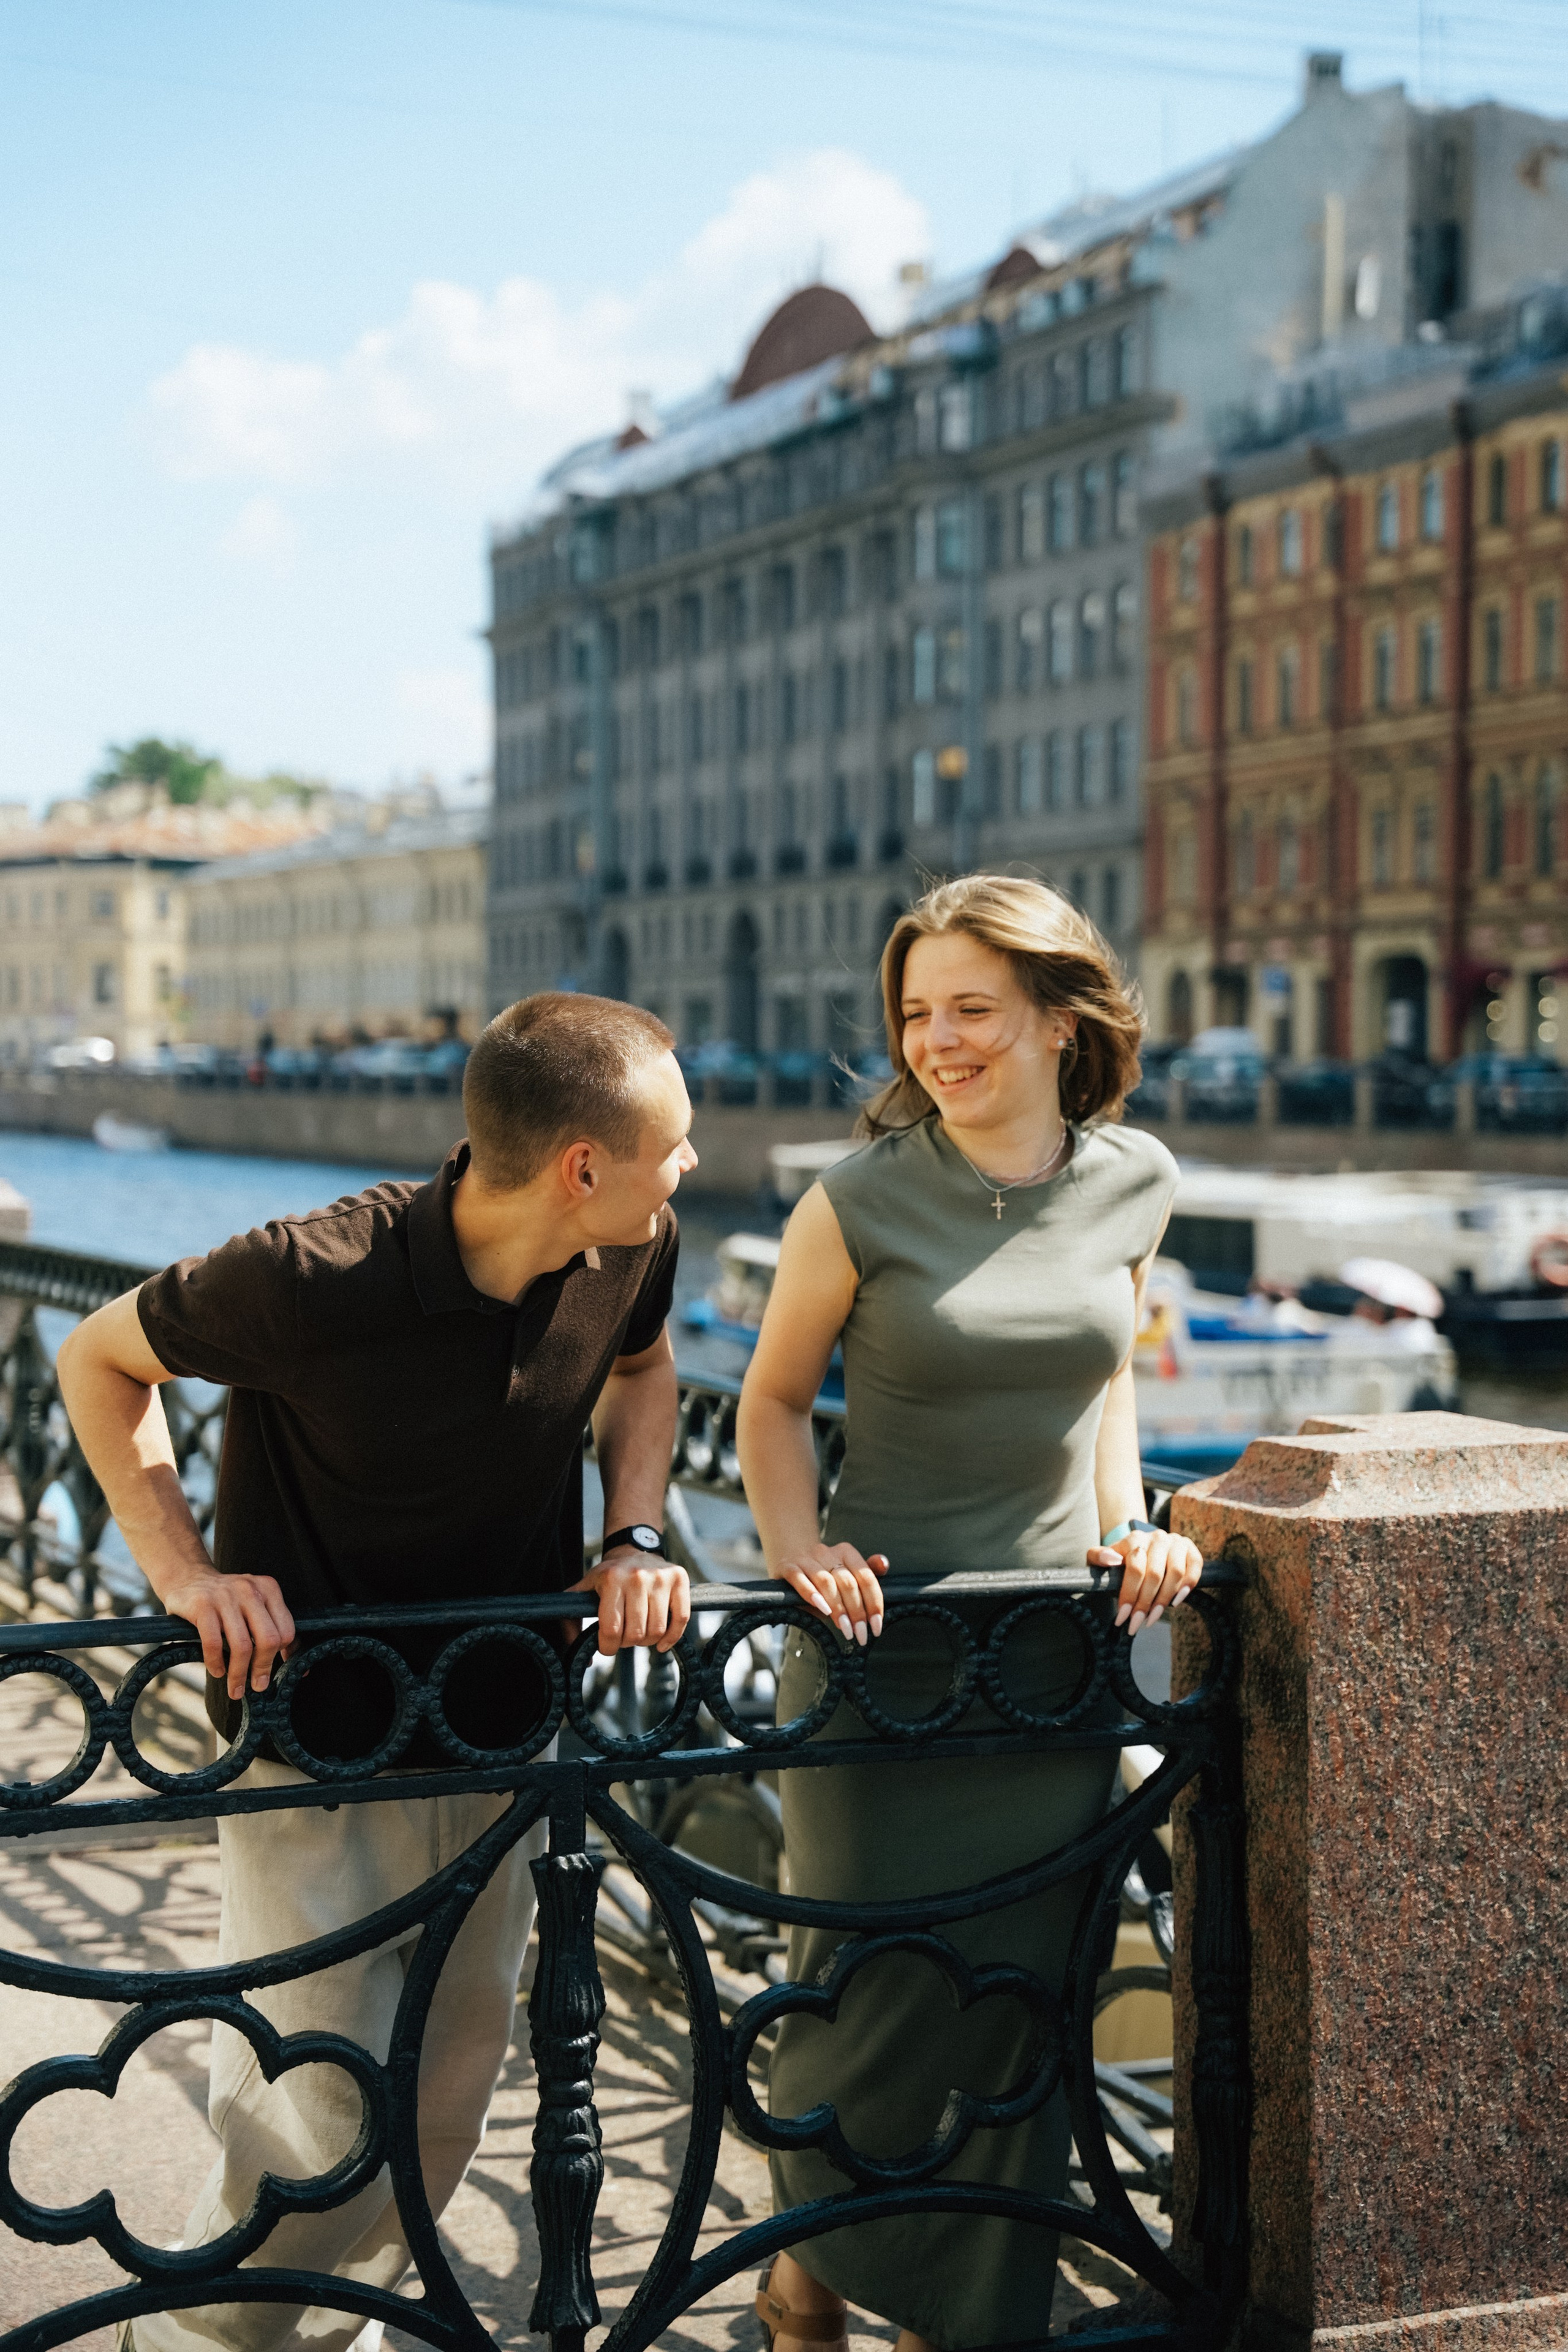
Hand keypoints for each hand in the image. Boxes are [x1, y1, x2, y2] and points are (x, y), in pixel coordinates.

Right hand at [157, 1561, 296, 1698]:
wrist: (188, 1578)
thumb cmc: (227, 1600)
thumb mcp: (255, 1605)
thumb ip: (275, 1629)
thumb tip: (302, 1670)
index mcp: (268, 1589)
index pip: (286, 1629)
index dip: (282, 1654)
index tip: (275, 1669)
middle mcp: (250, 1590)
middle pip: (268, 1639)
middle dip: (263, 1668)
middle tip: (258, 1685)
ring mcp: (225, 1597)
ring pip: (241, 1645)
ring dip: (239, 1674)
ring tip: (236, 1689)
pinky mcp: (202, 1606)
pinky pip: (213, 1643)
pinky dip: (216, 1663)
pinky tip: (217, 1671)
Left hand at [569, 1548, 690, 1653]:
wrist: (633, 1550)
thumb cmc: (608, 1577)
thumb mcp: (583, 1592)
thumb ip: (571, 1623)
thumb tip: (588, 1659)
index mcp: (611, 1579)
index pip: (611, 1629)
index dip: (608, 1647)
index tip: (607, 1647)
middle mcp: (637, 1576)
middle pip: (635, 1633)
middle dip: (627, 1643)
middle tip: (624, 1637)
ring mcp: (661, 1577)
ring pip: (657, 1630)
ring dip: (647, 1641)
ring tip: (640, 1633)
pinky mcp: (679, 1579)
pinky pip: (681, 1619)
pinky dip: (672, 1637)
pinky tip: (662, 1642)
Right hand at [769, 1543, 885, 1644]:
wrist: (791, 1561)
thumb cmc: (823, 1575)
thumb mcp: (847, 1575)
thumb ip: (866, 1574)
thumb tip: (883, 1564)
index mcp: (846, 1552)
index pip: (866, 1577)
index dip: (874, 1603)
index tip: (876, 1626)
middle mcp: (826, 1552)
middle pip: (848, 1582)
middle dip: (857, 1612)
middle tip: (860, 1634)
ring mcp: (806, 1559)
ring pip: (826, 1582)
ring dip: (838, 1609)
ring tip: (845, 1629)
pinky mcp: (788, 1567)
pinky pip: (800, 1580)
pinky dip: (812, 1595)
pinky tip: (823, 1610)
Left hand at [1087, 1529, 1202, 1634]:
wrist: (1141, 1545)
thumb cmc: (1119, 1557)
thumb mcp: (1101, 1556)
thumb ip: (1098, 1556)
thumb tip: (1112, 1560)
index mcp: (1135, 1538)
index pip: (1135, 1568)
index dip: (1129, 1594)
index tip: (1122, 1617)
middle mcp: (1157, 1538)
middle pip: (1155, 1575)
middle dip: (1145, 1604)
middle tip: (1136, 1624)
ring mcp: (1176, 1543)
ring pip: (1176, 1574)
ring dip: (1164, 1600)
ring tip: (1152, 1618)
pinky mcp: (1191, 1550)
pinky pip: (1194, 1568)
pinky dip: (1187, 1586)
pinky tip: (1175, 1602)